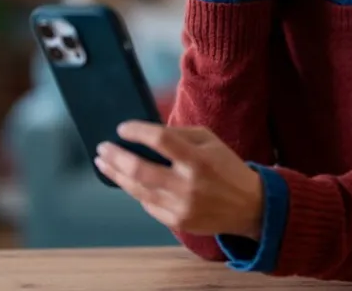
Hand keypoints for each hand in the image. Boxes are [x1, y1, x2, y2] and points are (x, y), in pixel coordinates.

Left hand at [95, 121, 264, 239]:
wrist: (249, 207)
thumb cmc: (227, 168)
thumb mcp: (210, 141)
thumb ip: (179, 135)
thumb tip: (145, 133)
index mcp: (198, 159)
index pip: (160, 140)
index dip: (137, 132)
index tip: (122, 128)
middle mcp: (188, 185)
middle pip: (140, 169)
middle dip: (115, 157)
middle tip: (102, 148)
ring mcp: (181, 207)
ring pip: (138, 190)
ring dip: (117, 175)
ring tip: (104, 164)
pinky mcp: (178, 223)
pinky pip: (148, 205)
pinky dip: (137, 192)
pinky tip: (129, 181)